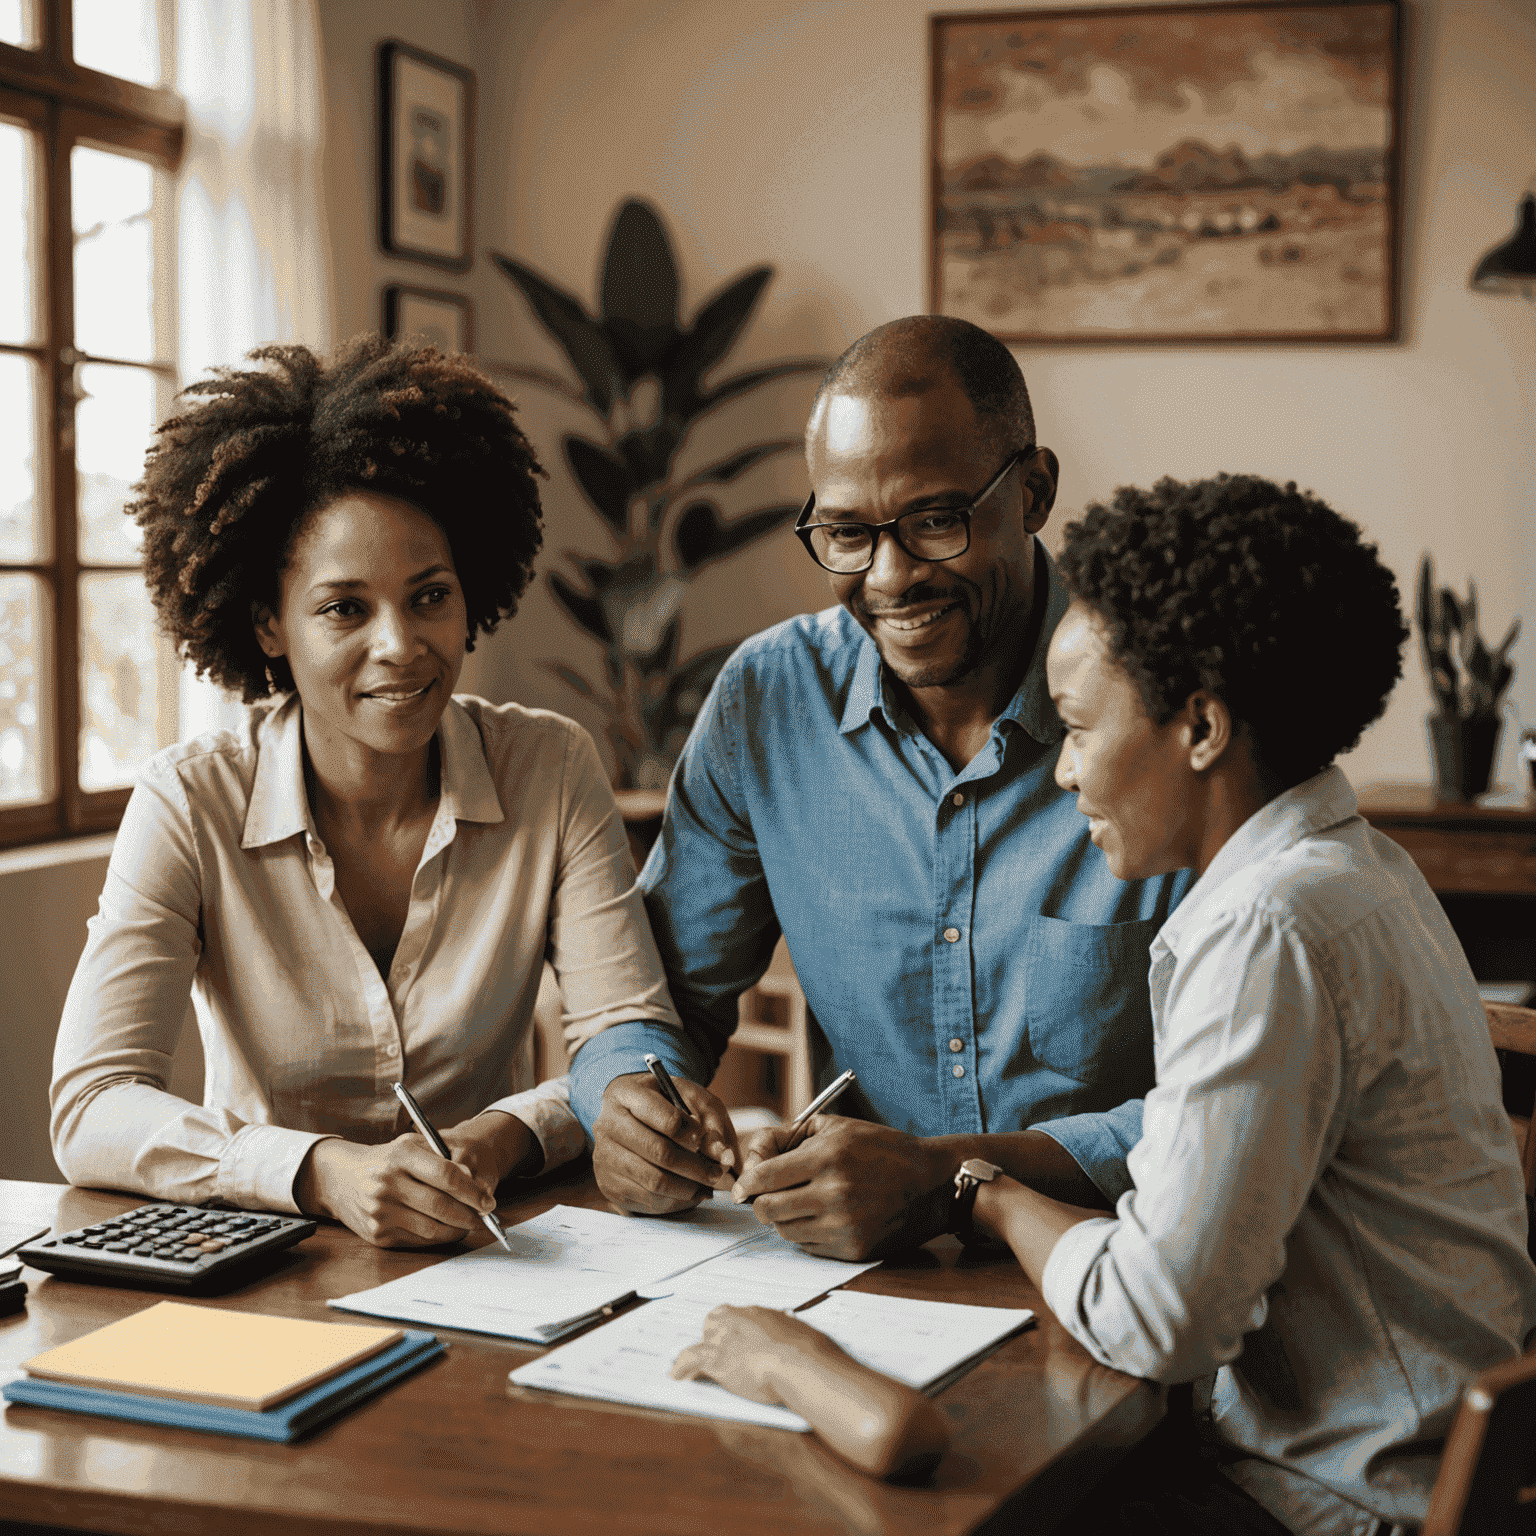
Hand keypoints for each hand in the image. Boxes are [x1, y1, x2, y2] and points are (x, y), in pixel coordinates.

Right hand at [294, 1111, 532, 1247]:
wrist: (341, 1178)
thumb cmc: (388, 1159)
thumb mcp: (412, 1145)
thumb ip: (443, 1159)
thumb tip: (475, 1183)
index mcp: (401, 1156)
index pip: (445, 1175)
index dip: (472, 1191)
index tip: (488, 1200)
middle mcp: (387, 1184)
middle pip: (440, 1206)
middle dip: (469, 1214)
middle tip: (484, 1216)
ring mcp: (380, 1212)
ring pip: (431, 1228)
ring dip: (456, 1229)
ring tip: (469, 1224)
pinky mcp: (377, 1234)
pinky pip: (417, 1240)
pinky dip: (437, 1237)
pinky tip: (446, 1229)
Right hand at [591, 1073, 739, 1214]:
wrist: (632, 1114)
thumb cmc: (665, 1103)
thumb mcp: (691, 1097)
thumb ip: (710, 1121)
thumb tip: (722, 1155)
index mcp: (626, 1094)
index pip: (665, 1118)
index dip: (691, 1133)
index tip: (704, 1140)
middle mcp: (607, 1125)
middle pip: (659, 1153)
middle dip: (696, 1167)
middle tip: (716, 1173)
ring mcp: (604, 1157)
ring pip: (654, 1182)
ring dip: (689, 1188)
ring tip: (707, 1184)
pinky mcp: (608, 1184)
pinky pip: (647, 1201)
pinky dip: (675, 1201)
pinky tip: (690, 1192)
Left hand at [674, 1304, 951, 1480]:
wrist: (803, 1369)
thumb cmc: (819, 1360)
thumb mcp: (820, 1345)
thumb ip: (818, 1346)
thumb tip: (841, 1358)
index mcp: (771, 1312)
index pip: (750, 1312)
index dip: (744, 1325)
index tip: (744, 1335)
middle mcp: (747, 1316)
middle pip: (723, 1316)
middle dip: (719, 1331)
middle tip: (720, 1346)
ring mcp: (729, 1336)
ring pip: (706, 1335)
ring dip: (701, 1348)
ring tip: (693, 1359)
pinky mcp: (717, 1359)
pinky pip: (692, 1359)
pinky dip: (683, 1366)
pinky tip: (676, 1374)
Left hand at [730, 1116, 949, 1259]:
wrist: (932, 1182)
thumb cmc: (882, 1148)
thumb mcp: (838, 1127)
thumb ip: (791, 1135)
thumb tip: (754, 1155)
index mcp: (827, 1157)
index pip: (765, 1177)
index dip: (746, 1182)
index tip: (741, 1187)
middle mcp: (834, 1193)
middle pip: (768, 1209)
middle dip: (760, 1202)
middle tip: (764, 1197)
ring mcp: (845, 1225)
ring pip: (785, 1231)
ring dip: (783, 1218)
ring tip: (798, 1204)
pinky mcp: (854, 1249)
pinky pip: (809, 1246)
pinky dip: (806, 1233)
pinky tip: (822, 1217)